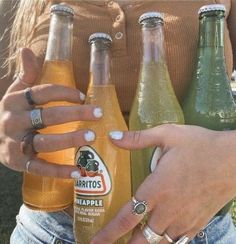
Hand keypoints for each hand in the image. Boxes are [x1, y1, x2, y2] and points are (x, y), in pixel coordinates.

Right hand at [0, 48, 101, 177]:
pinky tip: (78, 171)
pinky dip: (59, 171)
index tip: (82, 96)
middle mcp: (14, 121)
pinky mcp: (19, 162)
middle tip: (98, 113)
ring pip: (45, 141)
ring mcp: (16, 143)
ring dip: (70, 139)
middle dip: (75, 113)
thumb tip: (27, 49)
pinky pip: (40, 167)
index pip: (43, 92)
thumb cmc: (13, 113)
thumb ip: (26, 75)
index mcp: (16, 101)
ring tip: (91, 136)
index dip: (64, 92)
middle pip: (48, 116)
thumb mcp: (16, 92)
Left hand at [91, 124, 235, 242]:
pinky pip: (178, 241)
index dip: (109, 233)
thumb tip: (112, 137)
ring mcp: (184, 219)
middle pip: (141, 238)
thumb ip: (137, 139)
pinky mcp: (198, 223)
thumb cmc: (199, 145)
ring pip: (159, 242)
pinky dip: (166, 241)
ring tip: (136, 240)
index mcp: (156, 189)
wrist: (233, 159)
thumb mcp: (167, 135)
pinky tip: (162, 236)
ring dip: (145, 243)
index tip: (95, 243)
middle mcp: (168, 209)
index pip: (126, 217)